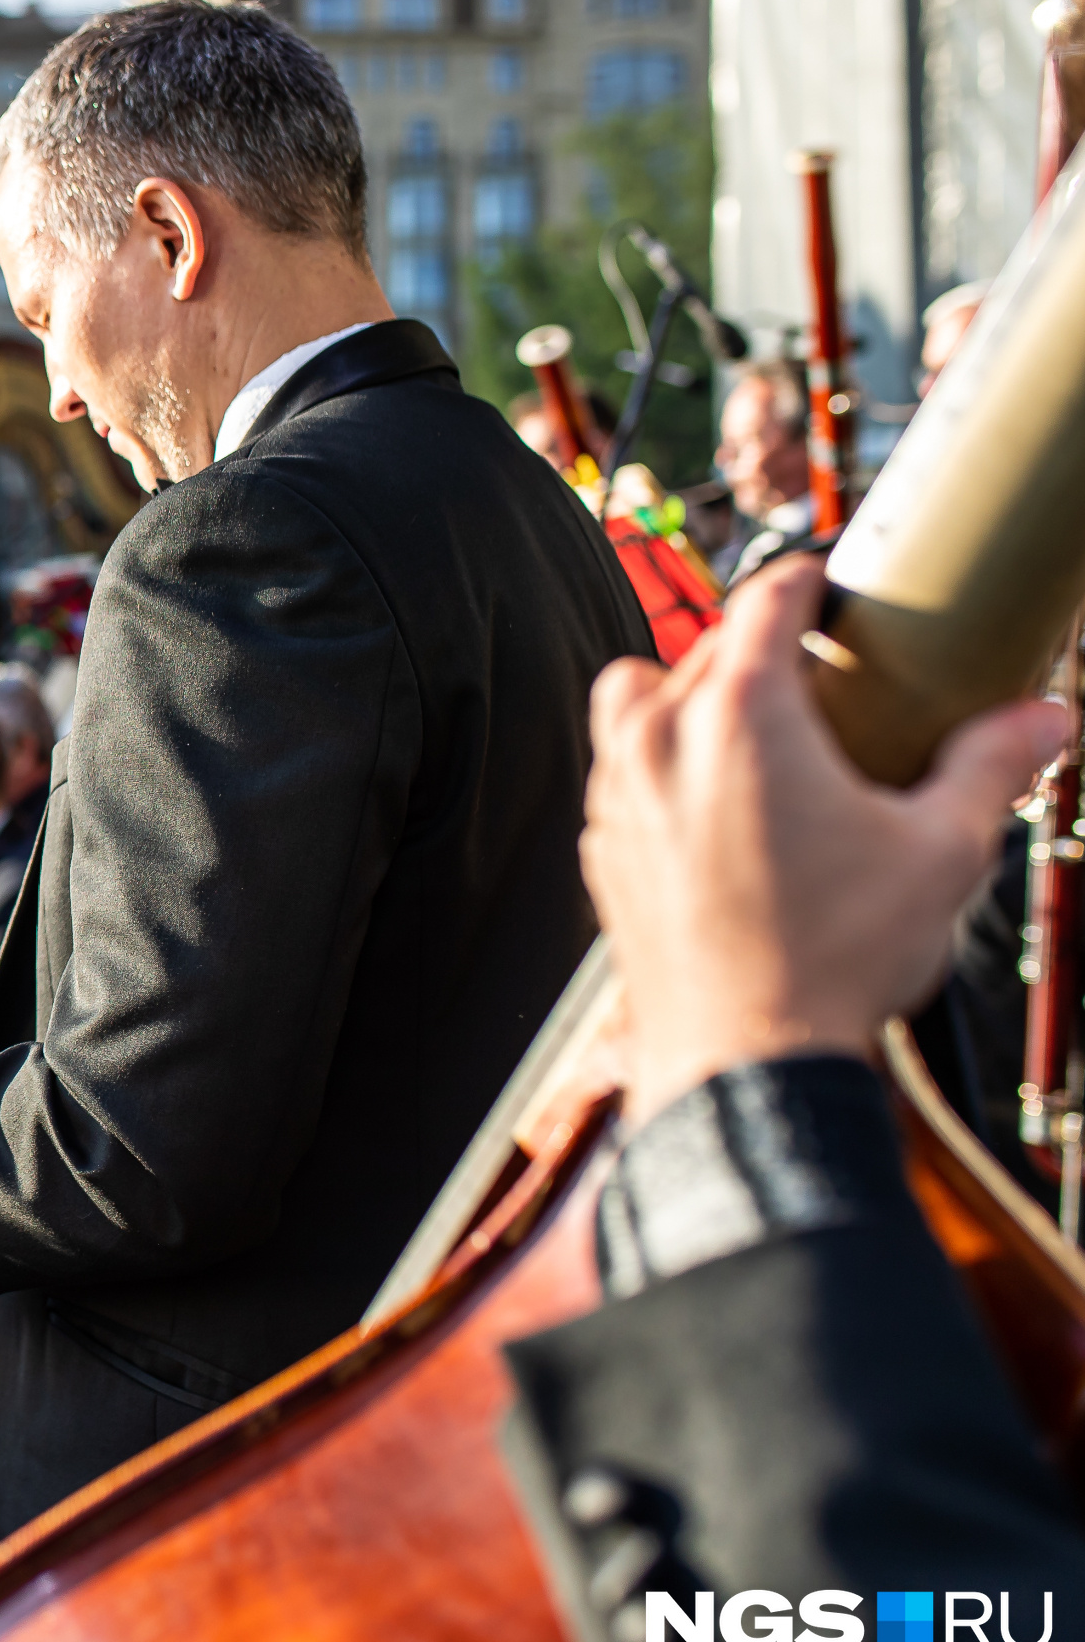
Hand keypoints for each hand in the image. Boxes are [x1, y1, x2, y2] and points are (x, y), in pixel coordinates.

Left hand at [580, 557, 1065, 1120]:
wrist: (745, 1059)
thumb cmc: (838, 955)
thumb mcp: (942, 851)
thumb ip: (989, 767)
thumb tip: (1047, 717)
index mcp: (741, 712)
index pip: (767, 597)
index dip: (810, 582)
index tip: (838, 592)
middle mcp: (659, 736)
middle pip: (706, 645)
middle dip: (763, 648)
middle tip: (827, 682)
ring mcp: (618, 790)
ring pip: (639, 696)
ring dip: (693, 695)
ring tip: (763, 736)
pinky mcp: (601, 843)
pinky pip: (621, 769)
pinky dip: (663, 763)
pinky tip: (722, 805)